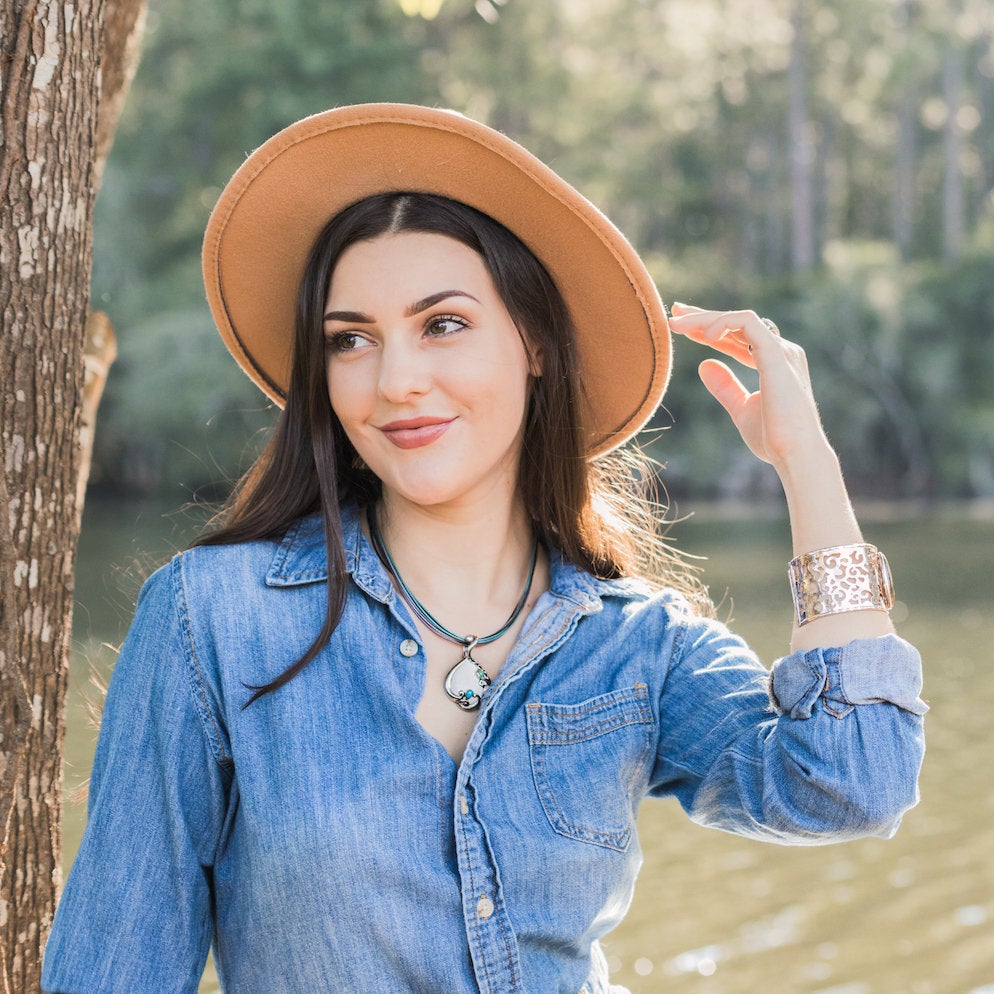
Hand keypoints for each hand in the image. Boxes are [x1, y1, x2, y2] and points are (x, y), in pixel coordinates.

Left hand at [668, 302, 830, 471]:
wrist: (794, 455)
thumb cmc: (774, 439)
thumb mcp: (742, 410)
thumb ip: (725, 387)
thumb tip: (704, 365)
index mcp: (775, 363)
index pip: (738, 337)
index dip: (710, 329)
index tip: (682, 326)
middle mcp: (781, 352)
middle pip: (738, 324)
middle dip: (705, 316)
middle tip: (675, 312)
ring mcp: (781, 351)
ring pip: (741, 319)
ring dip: (707, 318)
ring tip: (678, 325)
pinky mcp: (777, 354)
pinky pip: (749, 324)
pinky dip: (724, 323)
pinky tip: (705, 335)